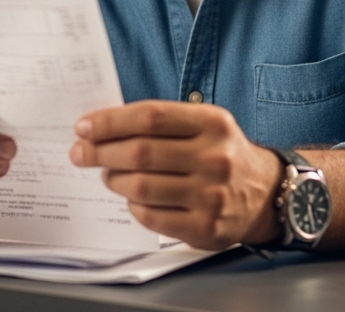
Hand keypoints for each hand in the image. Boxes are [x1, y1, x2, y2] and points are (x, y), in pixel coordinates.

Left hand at [70, 100, 283, 249]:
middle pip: (141, 152)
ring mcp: (210, 195)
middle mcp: (215, 158)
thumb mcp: (205, 124)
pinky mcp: (204, 227)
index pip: (151, 117)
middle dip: (101, 152)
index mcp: (213, 123)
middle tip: (81, 153)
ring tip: (108, 175)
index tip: (84, 127)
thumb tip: (103, 127)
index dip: (111, 121)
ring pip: (141, 187)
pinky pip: (150, 216)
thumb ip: (163, 122)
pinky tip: (132, 197)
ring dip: (113, 180)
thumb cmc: (222, 154)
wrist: (263, 193)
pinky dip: (132, 205)